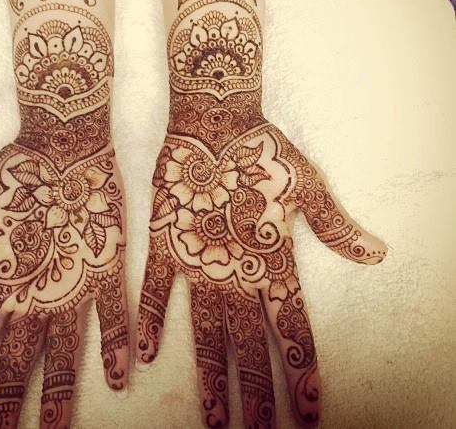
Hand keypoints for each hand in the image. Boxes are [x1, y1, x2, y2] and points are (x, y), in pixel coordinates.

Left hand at [0, 142, 127, 428]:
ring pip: (62, 352)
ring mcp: (74, 283)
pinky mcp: (105, 269)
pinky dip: (116, 349)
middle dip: (0, 408)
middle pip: (14, 363)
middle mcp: (35, 290)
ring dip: (53, 395)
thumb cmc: (17, 172)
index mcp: (0, 278)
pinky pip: (113, 318)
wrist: (66, 144)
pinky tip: (119, 380)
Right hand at [136, 109, 386, 428]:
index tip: (309, 410)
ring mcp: (199, 262)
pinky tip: (145, 356)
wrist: (213, 123)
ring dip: (213, 378)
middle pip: (250, 346)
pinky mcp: (168, 245)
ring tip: (217, 420)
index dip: (303, 371)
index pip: (293, 328)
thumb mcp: (308, 187)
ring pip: (206, 333)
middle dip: (259, 394)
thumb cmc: (262, 153)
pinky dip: (152, 323)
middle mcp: (237, 272)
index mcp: (272, 260)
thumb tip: (377, 253)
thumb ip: (337, 228)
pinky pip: (157, 292)